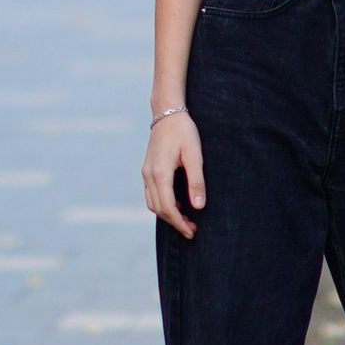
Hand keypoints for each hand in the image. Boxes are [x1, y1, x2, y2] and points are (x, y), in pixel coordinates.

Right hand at [142, 107, 205, 236]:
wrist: (167, 112)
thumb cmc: (183, 132)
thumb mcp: (194, 156)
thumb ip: (196, 182)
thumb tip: (198, 207)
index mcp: (160, 174)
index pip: (168, 207)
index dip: (179, 223)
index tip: (191, 232)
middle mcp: (149, 175)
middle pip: (158, 209)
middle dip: (174, 222)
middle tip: (192, 229)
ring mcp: (146, 172)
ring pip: (153, 203)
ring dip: (168, 214)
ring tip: (185, 219)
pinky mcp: (148, 169)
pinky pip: (152, 194)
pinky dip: (162, 203)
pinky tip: (177, 203)